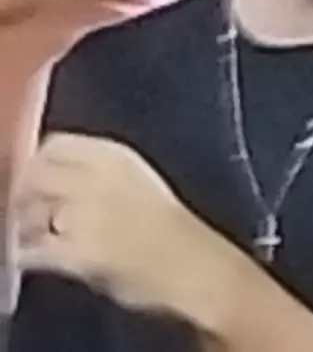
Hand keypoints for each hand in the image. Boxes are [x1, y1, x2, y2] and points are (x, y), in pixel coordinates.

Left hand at [13, 133, 238, 337]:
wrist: (190, 263)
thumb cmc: (168, 224)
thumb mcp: (136, 175)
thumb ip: (98, 166)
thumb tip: (58, 169)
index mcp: (113, 155)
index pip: (55, 145)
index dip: (38, 162)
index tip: (33, 176)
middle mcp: (96, 178)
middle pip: (36, 176)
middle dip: (26, 195)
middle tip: (27, 212)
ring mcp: (85, 215)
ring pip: (31, 215)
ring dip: (28, 227)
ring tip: (37, 237)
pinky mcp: (78, 252)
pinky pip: (36, 252)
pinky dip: (30, 256)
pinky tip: (37, 258)